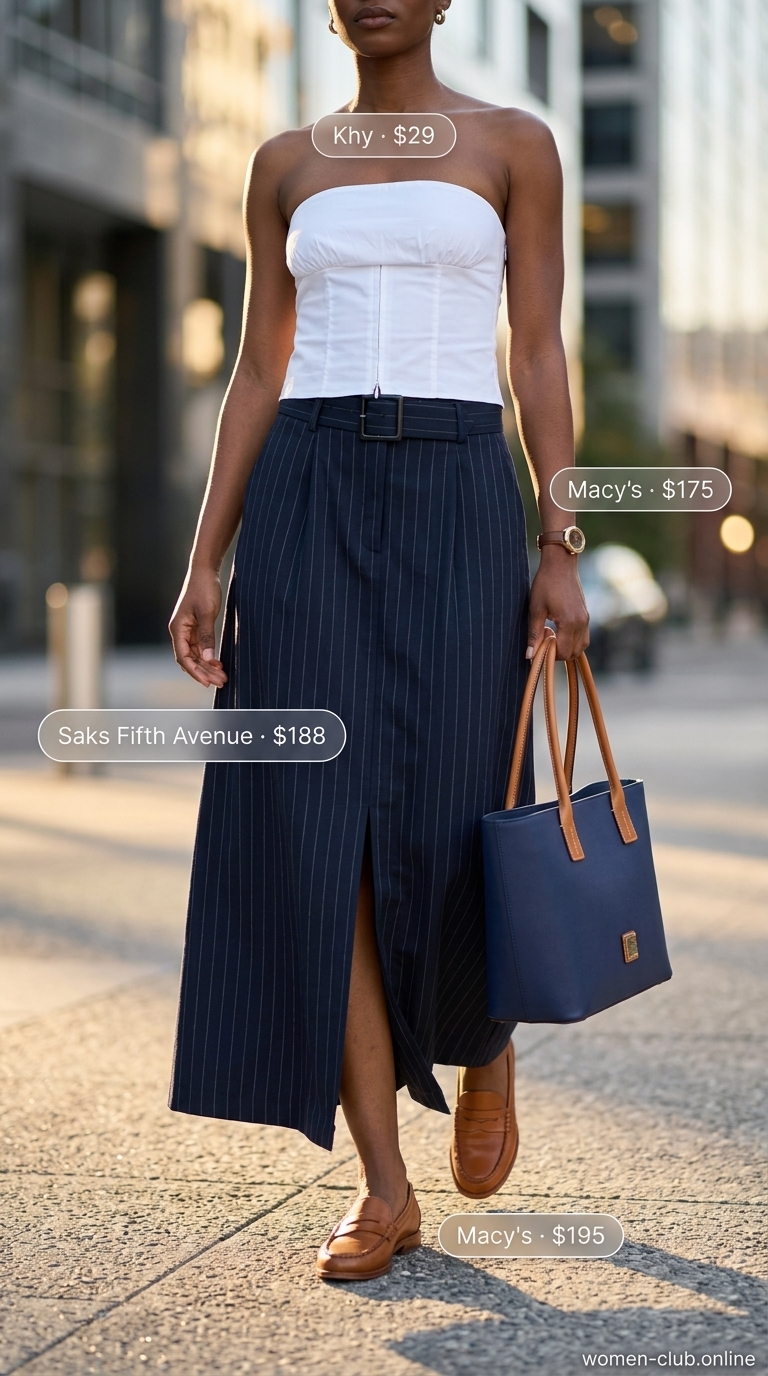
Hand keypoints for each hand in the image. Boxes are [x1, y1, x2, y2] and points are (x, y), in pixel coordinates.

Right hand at [169, 566, 227, 687]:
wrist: (205, 571)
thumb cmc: (204, 589)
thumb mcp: (207, 613)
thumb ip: (207, 636)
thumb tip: (207, 659)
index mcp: (178, 629)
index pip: (183, 657)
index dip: (195, 671)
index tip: (207, 682)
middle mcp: (180, 632)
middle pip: (189, 659)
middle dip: (204, 672)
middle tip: (221, 682)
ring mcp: (187, 631)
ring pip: (195, 655)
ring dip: (207, 666)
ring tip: (222, 676)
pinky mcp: (195, 628)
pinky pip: (200, 648)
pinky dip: (208, 657)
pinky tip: (219, 664)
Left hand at [527, 548, 588, 660]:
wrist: (561, 563)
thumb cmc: (546, 583)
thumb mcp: (536, 609)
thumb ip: (534, 634)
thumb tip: (530, 655)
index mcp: (569, 623)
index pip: (563, 652)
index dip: (550, 653)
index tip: (539, 642)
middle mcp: (581, 623)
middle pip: (574, 653)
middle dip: (558, 652)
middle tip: (544, 638)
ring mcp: (586, 619)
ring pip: (581, 646)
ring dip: (567, 647)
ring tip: (551, 634)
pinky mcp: (586, 615)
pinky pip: (583, 636)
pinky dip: (572, 639)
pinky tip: (558, 628)